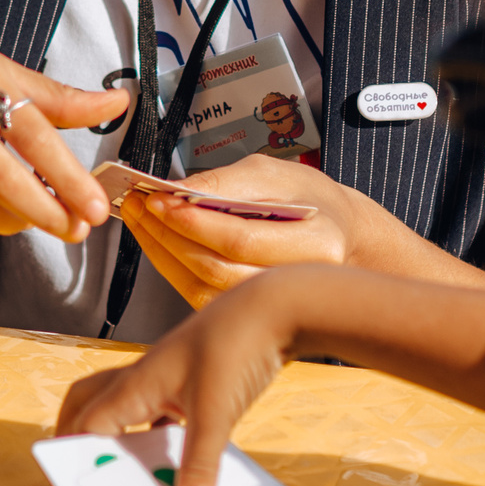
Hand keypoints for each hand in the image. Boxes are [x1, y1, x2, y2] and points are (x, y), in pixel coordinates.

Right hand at [57, 271, 303, 485]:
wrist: (273, 306)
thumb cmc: (236, 342)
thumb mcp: (216, 414)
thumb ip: (199, 466)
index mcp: (137, 383)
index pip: (87, 423)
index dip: (73, 453)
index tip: (69, 482)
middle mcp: (144, 376)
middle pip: (88, 400)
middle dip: (73, 429)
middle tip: (71, 462)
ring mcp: (168, 375)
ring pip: (124, 403)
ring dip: (115, 431)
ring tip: (120, 466)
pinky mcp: (193, 377)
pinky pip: (160, 408)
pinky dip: (155, 431)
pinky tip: (172, 452)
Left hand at [119, 157, 352, 307]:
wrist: (342, 235)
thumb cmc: (314, 201)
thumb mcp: (277, 174)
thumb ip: (228, 181)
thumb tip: (179, 191)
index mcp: (316, 244)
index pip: (242, 239)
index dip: (195, 222)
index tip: (161, 200)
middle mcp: (298, 283)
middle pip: (219, 270)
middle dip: (171, 237)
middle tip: (142, 208)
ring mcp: (276, 304)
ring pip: (206, 291)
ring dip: (166, 256)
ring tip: (145, 224)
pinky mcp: (254, 311)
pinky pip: (205, 299)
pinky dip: (176, 271)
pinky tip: (162, 245)